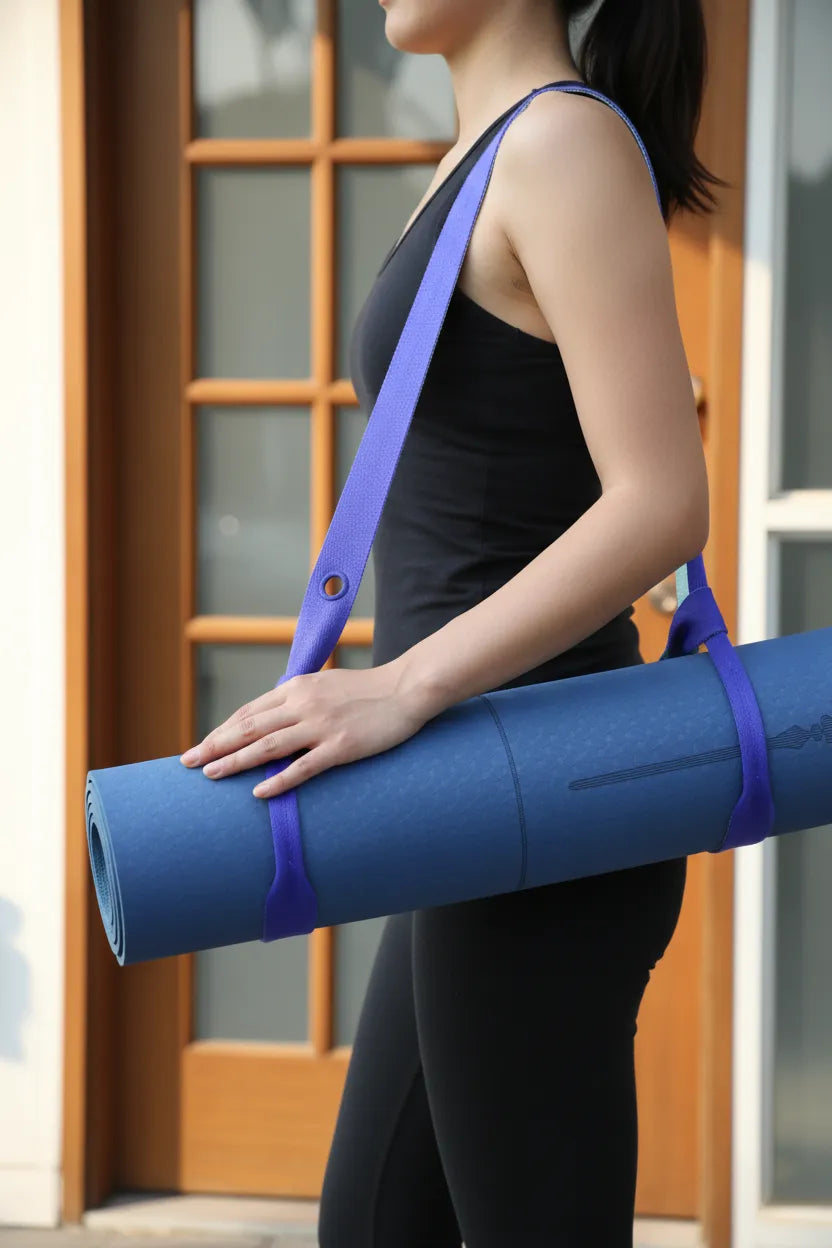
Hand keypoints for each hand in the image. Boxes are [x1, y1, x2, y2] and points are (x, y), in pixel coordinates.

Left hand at [179, 663, 433, 798]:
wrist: (406, 689)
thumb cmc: (367, 690)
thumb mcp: (325, 684)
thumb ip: (298, 698)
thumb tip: (272, 716)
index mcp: (296, 688)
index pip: (249, 712)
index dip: (222, 729)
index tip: (202, 746)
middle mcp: (303, 705)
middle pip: (248, 727)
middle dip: (215, 745)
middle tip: (188, 762)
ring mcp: (321, 726)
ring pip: (267, 746)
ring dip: (235, 761)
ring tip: (211, 775)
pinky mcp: (341, 746)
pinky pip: (303, 767)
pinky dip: (278, 780)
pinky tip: (259, 792)